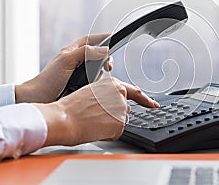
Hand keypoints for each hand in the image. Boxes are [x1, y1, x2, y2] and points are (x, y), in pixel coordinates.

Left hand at [16, 34, 113, 102]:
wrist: (38, 100)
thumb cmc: (47, 80)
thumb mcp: (66, 61)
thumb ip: (85, 52)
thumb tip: (104, 49)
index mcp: (71, 52)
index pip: (90, 40)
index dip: (101, 38)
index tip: (113, 37)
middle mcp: (76, 62)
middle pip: (97, 55)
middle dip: (105, 58)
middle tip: (109, 66)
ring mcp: (78, 75)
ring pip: (97, 70)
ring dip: (101, 73)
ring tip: (100, 78)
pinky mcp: (81, 87)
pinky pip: (95, 82)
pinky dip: (98, 83)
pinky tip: (97, 87)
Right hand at [33, 77, 159, 145]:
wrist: (64, 119)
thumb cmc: (72, 106)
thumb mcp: (92, 91)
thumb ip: (108, 94)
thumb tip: (116, 103)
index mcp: (114, 84)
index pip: (135, 92)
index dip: (146, 100)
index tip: (153, 104)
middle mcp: (121, 95)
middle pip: (124, 110)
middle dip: (114, 115)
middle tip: (95, 116)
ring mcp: (121, 110)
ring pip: (119, 122)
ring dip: (110, 124)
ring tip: (93, 120)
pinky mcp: (120, 124)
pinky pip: (116, 133)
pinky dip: (107, 134)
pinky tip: (95, 128)